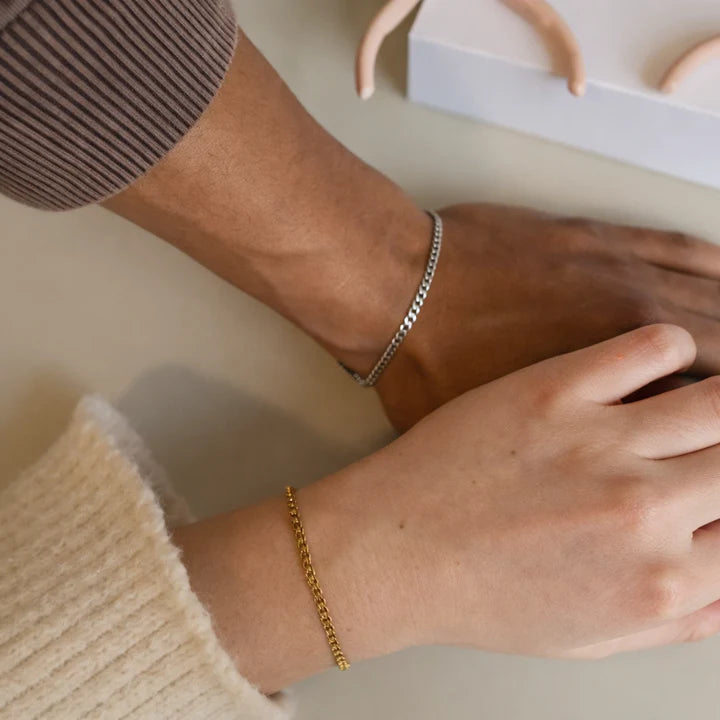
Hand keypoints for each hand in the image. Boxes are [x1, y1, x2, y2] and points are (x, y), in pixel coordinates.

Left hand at [175, 325, 719, 692]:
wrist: (389, 545)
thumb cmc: (476, 593)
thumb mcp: (584, 637)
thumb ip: (674, 621)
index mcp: (661, 579)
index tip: (718, 486)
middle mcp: (644, 508)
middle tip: (710, 444)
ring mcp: (600, 440)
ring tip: (706, 397)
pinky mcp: (555, 387)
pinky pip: (652, 345)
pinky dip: (669, 347)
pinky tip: (659, 358)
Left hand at [378, 204, 719, 429]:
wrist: (395, 289)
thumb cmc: (429, 370)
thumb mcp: (487, 440)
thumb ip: (547, 457)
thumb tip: (584, 470)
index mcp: (606, 395)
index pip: (695, 421)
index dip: (709, 445)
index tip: (715, 455)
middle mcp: (632, 334)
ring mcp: (620, 280)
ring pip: (718, 304)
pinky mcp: (601, 241)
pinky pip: (684, 251)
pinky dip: (719, 268)